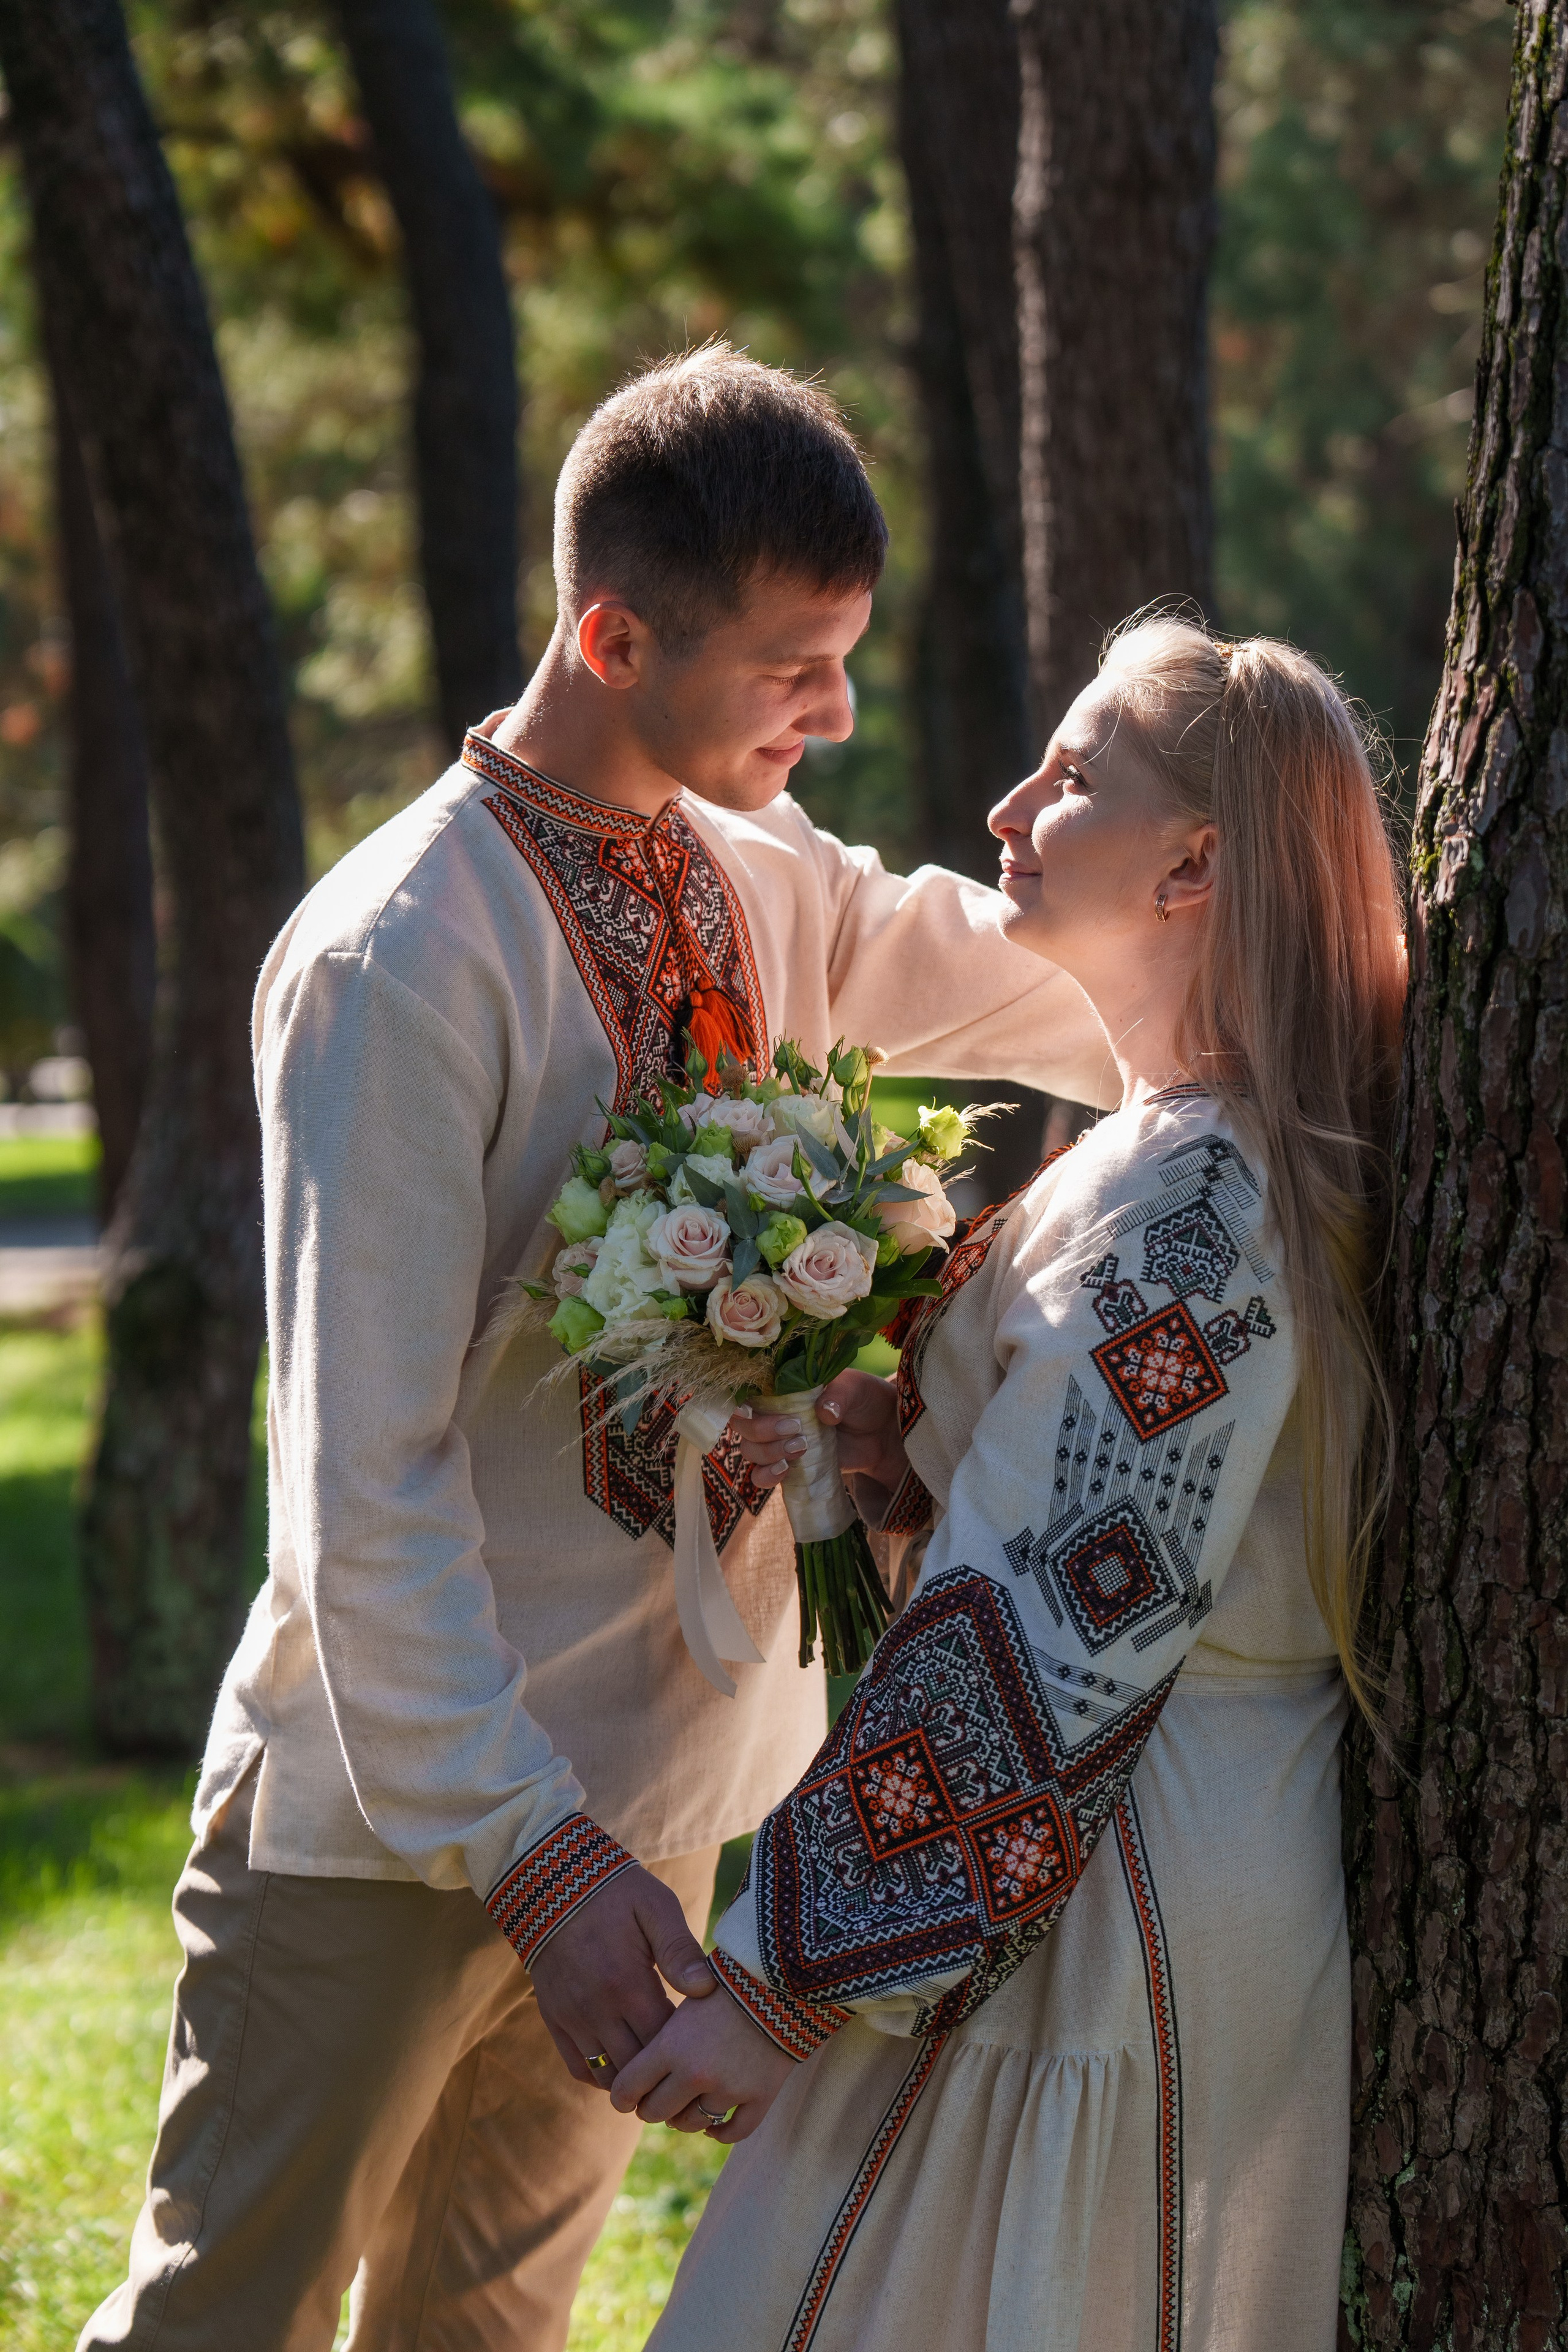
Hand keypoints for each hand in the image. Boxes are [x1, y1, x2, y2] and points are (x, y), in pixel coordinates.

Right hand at [528, 1863, 715, 2090]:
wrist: (552, 1880)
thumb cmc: (615, 1891)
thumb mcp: (655, 1907)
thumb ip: (681, 1950)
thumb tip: (706, 1990)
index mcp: (626, 1984)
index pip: (663, 2042)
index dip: (685, 2049)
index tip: (703, 2045)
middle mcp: (596, 2009)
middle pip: (637, 2066)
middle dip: (663, 2072)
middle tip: (686, 2069)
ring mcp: (571, 2017)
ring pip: (607, 2076)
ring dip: (633, 2080)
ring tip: (657, 2075)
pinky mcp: (553, 2018)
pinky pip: (577, 2067)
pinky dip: (600, 2077)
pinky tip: (622, 2068)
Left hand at [610, 1974, 795, 2143]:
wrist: (783, 1975)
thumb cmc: (729, 1980)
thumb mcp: (686, 2002)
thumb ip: (666, 2037)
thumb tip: (647, 2073)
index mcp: (671, 2046)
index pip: (628, 2089)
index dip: (623, 2096)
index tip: (626, 2097)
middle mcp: (696, 2073)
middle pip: (657, 2112)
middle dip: (651, 2108)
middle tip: (655, 2100)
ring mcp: (729, 2089)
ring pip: (692, 2124)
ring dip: (684, 2119)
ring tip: (685, 2107)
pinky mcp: (760, 2097)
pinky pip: (734, 2132)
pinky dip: (720, 2133)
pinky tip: (713, 2127)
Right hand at [730, 1369, 906, 1495]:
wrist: (883, 1434)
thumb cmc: (865, 1400)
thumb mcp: (856, 1389)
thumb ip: (840, 1395)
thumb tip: (824, 1412)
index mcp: (783, 1387)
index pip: (747, 1393)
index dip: (738, 1403)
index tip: (746, 1411)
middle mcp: (774, 1414)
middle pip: (744, 1426)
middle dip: (761, 1430)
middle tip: (795, 1429)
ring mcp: (780, 1442)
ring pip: (750, 1450)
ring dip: (767, 1453)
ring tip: (801, 1449)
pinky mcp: (790, 1465)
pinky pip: (762, 1475)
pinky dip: (766, 1476)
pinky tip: (784, 1471)